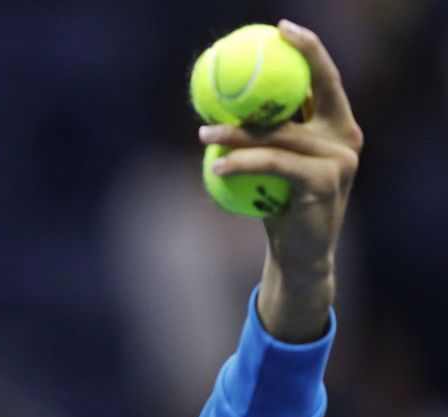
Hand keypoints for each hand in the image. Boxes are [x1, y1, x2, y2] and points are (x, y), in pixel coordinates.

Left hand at [198, 19, 363, 342]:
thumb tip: (226, 104)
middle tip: (231, 76)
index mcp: (338, 126)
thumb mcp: (277, 165)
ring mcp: (339, 160)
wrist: (300, 253)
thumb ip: (268, 135)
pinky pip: (274, 163)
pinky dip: (242, 163)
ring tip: (203, 134)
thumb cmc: (282, 205)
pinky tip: (216, 166)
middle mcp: (345, 138)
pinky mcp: (325, 182)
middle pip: (304, 99)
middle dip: (271, 81)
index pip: (326, 80)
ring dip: (235, 134)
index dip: (309, 50)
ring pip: (279, 136)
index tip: (282, 31)